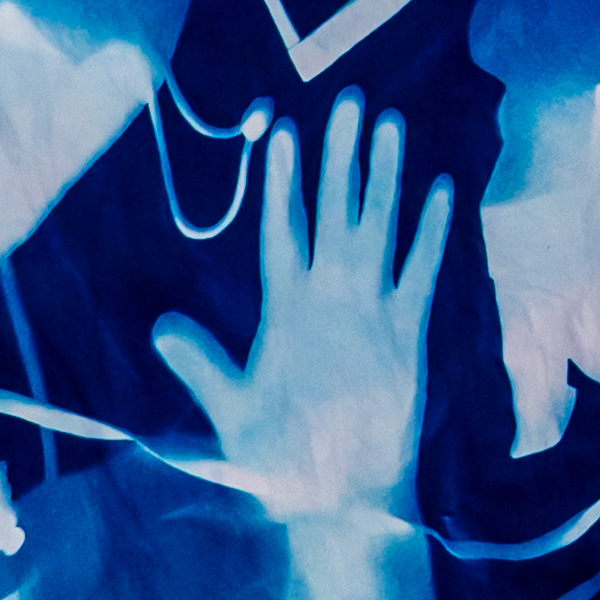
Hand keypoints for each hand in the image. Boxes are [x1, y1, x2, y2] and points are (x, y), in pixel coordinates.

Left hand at [154, 93, 445, 541]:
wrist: (338, 499)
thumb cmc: (279, 460)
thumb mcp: (233, 414)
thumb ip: (204, 368)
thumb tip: (160, 327)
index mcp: (285, 311)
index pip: (282, 232)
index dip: (282, 185)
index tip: (281, 133)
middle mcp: (329, 297)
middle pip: (334, 212)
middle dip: (340, 158)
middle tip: (349, 100)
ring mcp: (370, 310)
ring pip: (378, 229)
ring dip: (385, 179)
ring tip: (391, 124)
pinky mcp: (406, 333)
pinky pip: (419, 273)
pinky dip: (429, 234)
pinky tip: (440, 191)